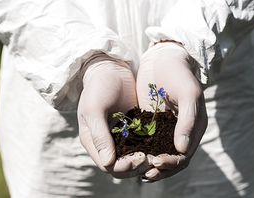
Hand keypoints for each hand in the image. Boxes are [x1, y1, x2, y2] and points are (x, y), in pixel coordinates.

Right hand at [78, 54, 151, 177]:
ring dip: (145, 159)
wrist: (109, 69)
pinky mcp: (130, 128)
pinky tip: (161, 145)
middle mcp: (105, 142)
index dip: (123, 167)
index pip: (107, 165)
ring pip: (132, 157)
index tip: (140, 158)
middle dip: (137, 166)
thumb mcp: (94, 109)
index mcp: (92, 141)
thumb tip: (108, 162)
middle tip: (153, 160)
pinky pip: (139, 143)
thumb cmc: (97, 87)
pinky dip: (148, 147)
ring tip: (159, 156)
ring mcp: (118, 136)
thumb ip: (100, 135)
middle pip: (121, 166)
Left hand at [136, 42, 207, 181]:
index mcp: (194, 127)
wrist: (163, 57)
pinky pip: (147, 141)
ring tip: (136, 170)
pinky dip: (141, 150)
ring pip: (159, 153)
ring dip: (149, 164)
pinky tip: (130, 155)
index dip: (172, 163)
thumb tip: (182, 150)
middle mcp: (181, 131)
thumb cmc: (179, 73)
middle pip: (172, 158)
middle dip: (160, 168)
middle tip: (145, 173)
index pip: (184, 155)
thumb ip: (188, 121)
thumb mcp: (189, 94)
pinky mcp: (151, 122)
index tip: (156, 164)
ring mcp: (166, 128)